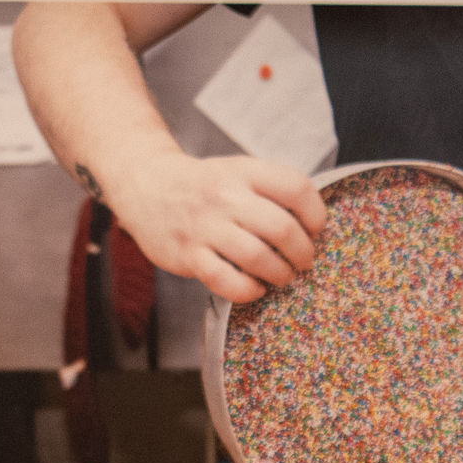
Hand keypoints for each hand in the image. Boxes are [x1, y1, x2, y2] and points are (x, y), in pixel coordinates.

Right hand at [105, 149, 326, 302]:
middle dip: (302, 253)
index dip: (316, 214)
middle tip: (303, 262)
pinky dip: (249, 290)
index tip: (316, 229)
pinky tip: (255, 288)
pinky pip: (227, 281)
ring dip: (280, 273)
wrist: (146, 185)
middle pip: (282, 228)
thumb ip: (270, 191)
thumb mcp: (237, 171)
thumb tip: (311, 227)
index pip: (296, 188)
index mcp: (245, 171)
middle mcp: (226, 196)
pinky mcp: (189, 255)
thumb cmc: (202, 185)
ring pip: (257, 257)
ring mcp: (206, 226)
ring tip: (282, 276)